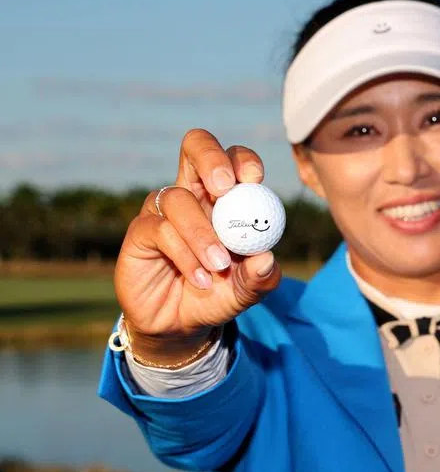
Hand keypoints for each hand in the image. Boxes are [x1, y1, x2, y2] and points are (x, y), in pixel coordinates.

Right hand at [113, 129, 281, 363]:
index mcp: (224, 198)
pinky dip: (185, 255)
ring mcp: (162, 211)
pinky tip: (200, 279)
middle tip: (225, 187)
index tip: (255, 180)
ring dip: (202, 233)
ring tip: (219, 267)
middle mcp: (192, 194)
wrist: (181, 324)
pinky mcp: (140, 233)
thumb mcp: (248, 290)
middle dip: (211, 159)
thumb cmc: (219, 295)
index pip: (233, 160)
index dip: (243, 160)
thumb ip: (261, 277)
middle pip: (195, 147)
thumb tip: (267, 259)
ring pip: (178, 199)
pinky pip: (161, 230)